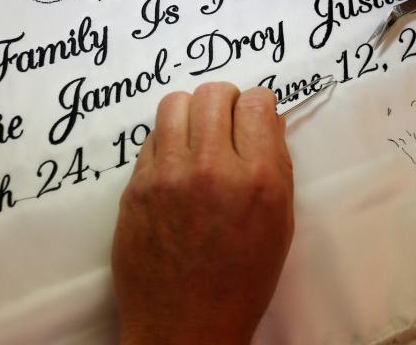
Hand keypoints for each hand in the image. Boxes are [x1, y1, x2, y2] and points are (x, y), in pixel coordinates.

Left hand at [112, 83, 293, 344]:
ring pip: (174, 103)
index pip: (256, 102)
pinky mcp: (135, 186)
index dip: (257, 107)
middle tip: (226, 127)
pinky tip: (175, 167)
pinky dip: (167, 143)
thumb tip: (267, 119)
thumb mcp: (279, 225)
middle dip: (225, 103)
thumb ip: (276, 166)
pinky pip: (151, 137)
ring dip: (191, 115)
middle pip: (214, 93)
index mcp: (258, 180)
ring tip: (197, 140)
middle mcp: (212, 168)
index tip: (253, 120)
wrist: (185, 327)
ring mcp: (167, 175)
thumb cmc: (241, 282)